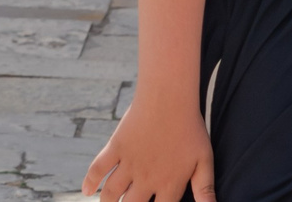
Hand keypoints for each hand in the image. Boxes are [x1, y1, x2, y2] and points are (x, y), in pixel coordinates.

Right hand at [83, 99, 214, 201]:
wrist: (168, 98)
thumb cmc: (191, 129)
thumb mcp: (204, 161)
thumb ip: (205, 189)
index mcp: (169, 185)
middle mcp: (146, 179)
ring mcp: (128, 163)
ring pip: (112, 193)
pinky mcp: (116, 147)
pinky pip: (98, 167)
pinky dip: (90, 181)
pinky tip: (86, 191)